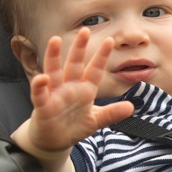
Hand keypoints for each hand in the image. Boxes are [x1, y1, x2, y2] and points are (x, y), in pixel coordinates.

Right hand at [24, 28, 134, 155]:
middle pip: (74, 64)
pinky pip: (40, 93)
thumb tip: (131, 107)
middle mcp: (69, 87)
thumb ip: (112, 113)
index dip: (102, 56)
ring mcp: (55, 94)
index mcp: (84, 90)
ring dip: (54, 56)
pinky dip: (40, 85)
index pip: (95, 70)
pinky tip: (42, 78)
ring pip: (54, 71)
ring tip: (55, 40)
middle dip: (79, 48)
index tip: (110, 41)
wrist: (54, 141)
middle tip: (85, 30)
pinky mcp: (42, 105)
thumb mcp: (96, 120)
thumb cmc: (74, 127)